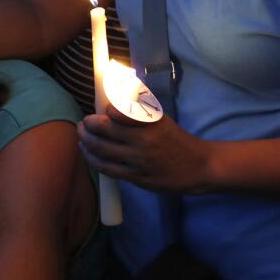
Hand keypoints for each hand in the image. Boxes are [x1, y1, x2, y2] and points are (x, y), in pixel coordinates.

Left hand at [77, 107, 212, 193]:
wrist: (198, 167)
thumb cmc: (178, 141)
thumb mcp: (162, 120)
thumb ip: (140, 111)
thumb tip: (115, 101)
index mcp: (152, 123)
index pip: (123, 113)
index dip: (107, 111)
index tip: (101, 109)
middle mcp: (144, 141)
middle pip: (107, 131)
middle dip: (89, 125)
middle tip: (83, 122)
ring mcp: (139, 161)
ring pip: (103, 150)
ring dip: (87, 142)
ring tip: (81, 135)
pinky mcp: (136, 177)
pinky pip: (108, 169)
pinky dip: (94, 160)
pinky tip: (87, 154)